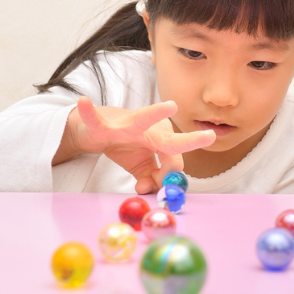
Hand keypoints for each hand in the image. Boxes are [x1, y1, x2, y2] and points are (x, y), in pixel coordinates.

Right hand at [67, 97, 215, 193]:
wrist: (97, 130)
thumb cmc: (125, 144)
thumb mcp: (141, 166)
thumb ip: (150, 179)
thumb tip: (153, 191)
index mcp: (162, 140)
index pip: (174, 161)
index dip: (168, 178)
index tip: (158, 189)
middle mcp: (150, 129)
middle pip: (170, 139)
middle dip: (190, 140)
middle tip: (209, 136)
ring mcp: (127, 125)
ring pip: (143, 119)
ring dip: (156, 113)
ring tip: (171, 106)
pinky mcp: (104, 124)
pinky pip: (96, 120)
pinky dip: (89, 113)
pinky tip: (84, 102)